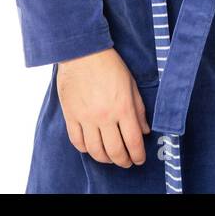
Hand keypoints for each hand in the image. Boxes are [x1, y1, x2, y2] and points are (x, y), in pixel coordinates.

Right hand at [57, 47, 150, 166]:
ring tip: (110, 158)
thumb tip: (144, 130)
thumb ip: (138, 109)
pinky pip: (77, 141)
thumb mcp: (131, 84)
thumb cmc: (110, 65)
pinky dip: (85, 149)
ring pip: (95, 150)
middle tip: (126, 162)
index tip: (139, 160)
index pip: (133, 141)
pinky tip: (91, 148)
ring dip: (105, 158)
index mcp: (123, 108)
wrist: (82, 53)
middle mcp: (104, 116)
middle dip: (123, 161)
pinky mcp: (70, 116)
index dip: (138, 155)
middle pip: (115, 150)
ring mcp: (85, 118)